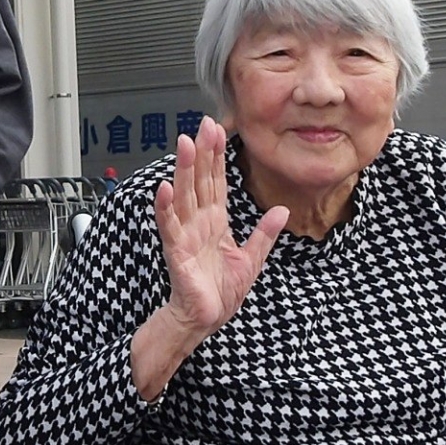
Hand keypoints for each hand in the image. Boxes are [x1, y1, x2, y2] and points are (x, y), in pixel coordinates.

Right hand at [130, 119, 288, 400]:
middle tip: (203, 124)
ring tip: (184, 143)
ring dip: (183, 170)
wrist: (206, 320)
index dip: (217, 156)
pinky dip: (165, 208)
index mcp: (215, 223)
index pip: (216, 183)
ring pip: (184, 196)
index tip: (219, 129)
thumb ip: (264, 234)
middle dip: (202, 152)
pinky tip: (163, 188)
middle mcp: (198, 224)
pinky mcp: (176, 252)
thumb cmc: (220, 293)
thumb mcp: (251, 260)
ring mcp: (186, 235)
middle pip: (200, 181)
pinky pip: (170, 226)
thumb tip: (282, 210)